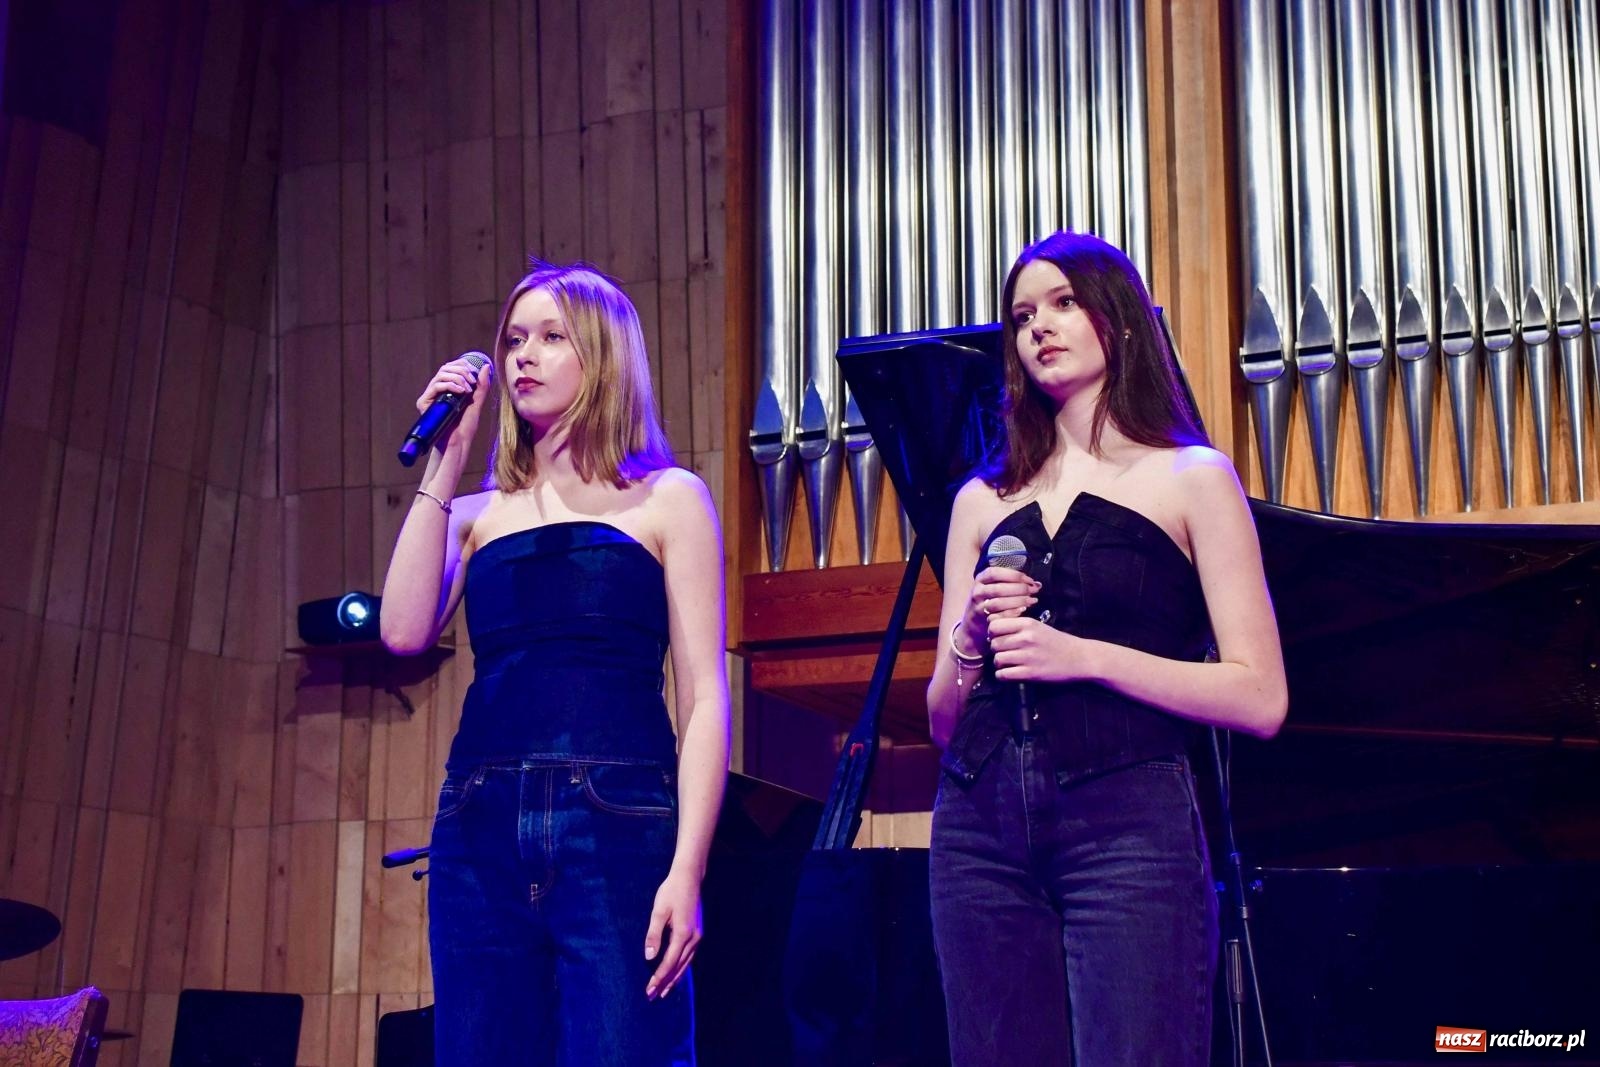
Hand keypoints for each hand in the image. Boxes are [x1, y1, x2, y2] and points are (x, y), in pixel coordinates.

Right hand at [416, 357, 492, 453]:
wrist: (458, 442)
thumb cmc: (465, 426)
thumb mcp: (476, 403)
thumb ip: (481, 386)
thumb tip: (485, 366)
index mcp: (448, 388)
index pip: (451, 367)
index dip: (463, 365)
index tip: (475, 374)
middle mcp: (437, 390)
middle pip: (445, 368)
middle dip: (461, 371)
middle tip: (472, 381)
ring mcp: (430, 396)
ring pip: (440, 375)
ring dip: (457, 378)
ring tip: (467, 389)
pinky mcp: (424, 403)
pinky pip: (435, 386)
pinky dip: (450, 385)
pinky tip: (460, 392)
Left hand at [644, 868, 702, 999]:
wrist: (689, 877)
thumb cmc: (671, 892)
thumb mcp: (659, 911)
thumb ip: (653, 934)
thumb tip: (649, 957)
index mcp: (683, 934)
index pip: (669, 963)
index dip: (659, 977)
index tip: (649, 990)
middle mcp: (693, 939)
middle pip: (679, 967)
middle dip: (666, 983)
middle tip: (653, 996)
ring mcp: (698, 936)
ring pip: (686, 964)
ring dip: (675, 978)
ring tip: (664, 991)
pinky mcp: (698, 933)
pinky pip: (689, 957)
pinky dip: (681, 968)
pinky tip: (676, 973)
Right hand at [959, 566, 1039, 652]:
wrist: (972, 624)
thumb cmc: (989, 601)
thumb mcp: (993, 588)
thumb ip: (1010, 583)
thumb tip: (1036, 584)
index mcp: (981, 579)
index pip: (996, 573)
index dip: (1013, 575)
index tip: (1028, 579)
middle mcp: (977, 591)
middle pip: (999, 588)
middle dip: (1019, 588)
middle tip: (1033, 590)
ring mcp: (978, 606)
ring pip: (999, 602)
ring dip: (1018, 601)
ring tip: (1031, 600)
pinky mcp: (982, 619)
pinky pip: (998, 616)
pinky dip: (1012, 612)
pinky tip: (1023, 610)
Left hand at [987, 615, 1085, 682]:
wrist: (1080, 658)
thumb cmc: (1057, 642)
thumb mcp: (1038, 627)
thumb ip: (1017, 626)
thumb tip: (991, 626)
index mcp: (1028, 624)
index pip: (994, 625)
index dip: (993, 633)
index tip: (1000, 638)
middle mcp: (1026, 638)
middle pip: (994, 644)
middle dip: (996, 649)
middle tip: (1006, 652)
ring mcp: (1028, 656)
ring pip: (997, 659)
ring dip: (1000, 663)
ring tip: (1009, 663)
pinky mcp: (1031, 673)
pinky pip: (1004, 674)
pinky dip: (1003, 675)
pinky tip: (1010, 673)